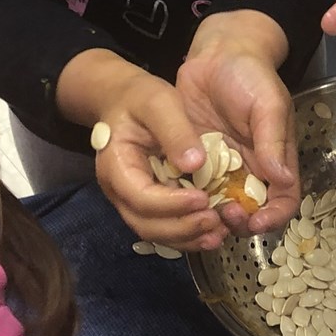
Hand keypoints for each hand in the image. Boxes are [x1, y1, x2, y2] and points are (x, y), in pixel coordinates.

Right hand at [90, 66, 222, 250]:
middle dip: (182, 228)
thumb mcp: (158, 102)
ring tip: (219, 233)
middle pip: (146, 224)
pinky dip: (189, 232)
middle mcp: (121, 191)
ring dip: (188, 237)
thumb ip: (175, 131)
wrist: (125, 100)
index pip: (141, 197)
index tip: (203, 198)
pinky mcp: (151, 202)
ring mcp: (133, 200)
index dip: (172, 204)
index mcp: (116, 166)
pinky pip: (167, 226)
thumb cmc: (140, 98)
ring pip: (156, 232)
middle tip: (215, 220)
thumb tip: (196, 164)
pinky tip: (215, 230)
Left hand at [174, 17, 297, 238]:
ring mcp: (220, 167)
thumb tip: (282, 178)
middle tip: (223, 212)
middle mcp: (250, 170)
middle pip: (250, 212)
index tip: (255, 222)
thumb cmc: (250, 75)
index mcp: (275, 159)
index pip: (282, 200)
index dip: (273, 217)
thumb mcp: (268, 104)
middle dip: (239, 221)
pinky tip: (178, 197)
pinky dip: (187, 199)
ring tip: (200, 209)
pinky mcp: (194, 160)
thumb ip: (273, 141)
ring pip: (219, 206)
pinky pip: (191, 188)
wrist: (215, 54)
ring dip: (212, 215)